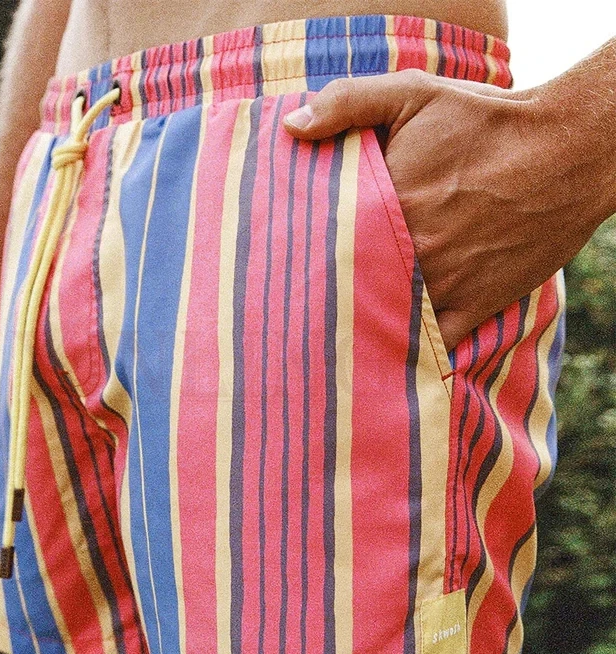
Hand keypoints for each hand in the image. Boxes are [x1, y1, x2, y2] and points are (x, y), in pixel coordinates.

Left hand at [283, 70, 606, 351]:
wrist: (570, 150)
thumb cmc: (488, 121)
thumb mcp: (415, 94)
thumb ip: (348, 103)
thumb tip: (292, 128)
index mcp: (388, 207)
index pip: (325, 244)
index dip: (305, 254)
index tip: (287, 260)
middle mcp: (411, 254)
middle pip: (349, 287)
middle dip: (324, 296)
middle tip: (299, 305)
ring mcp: (443, 285)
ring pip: (385, 320)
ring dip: (360, 328)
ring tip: (329, 337)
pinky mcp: (474, 307)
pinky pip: (431, 344)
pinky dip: (408, 352)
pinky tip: (384, 356)